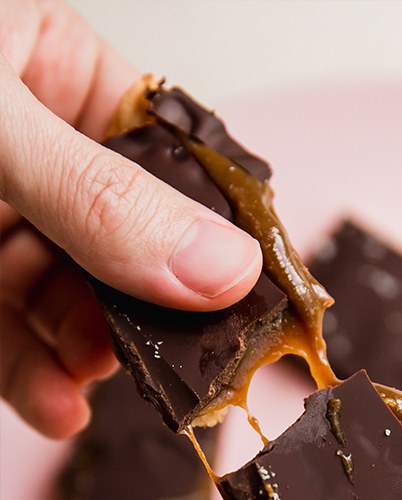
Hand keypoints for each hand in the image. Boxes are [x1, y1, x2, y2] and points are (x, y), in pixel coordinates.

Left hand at [0, 0, 260, 438]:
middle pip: (133, 248)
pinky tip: (55, 404)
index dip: (220, 233)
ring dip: (91, 355)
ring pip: (76, 302)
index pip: (177, 159)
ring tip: (93, 380)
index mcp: (61, 75)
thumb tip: (222, 268)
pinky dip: (38, 377)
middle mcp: (42, 152)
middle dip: (147, 312)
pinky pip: (18, 335)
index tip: (258, 302)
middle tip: (179, 361)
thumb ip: (100, 197)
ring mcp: (5, 219)